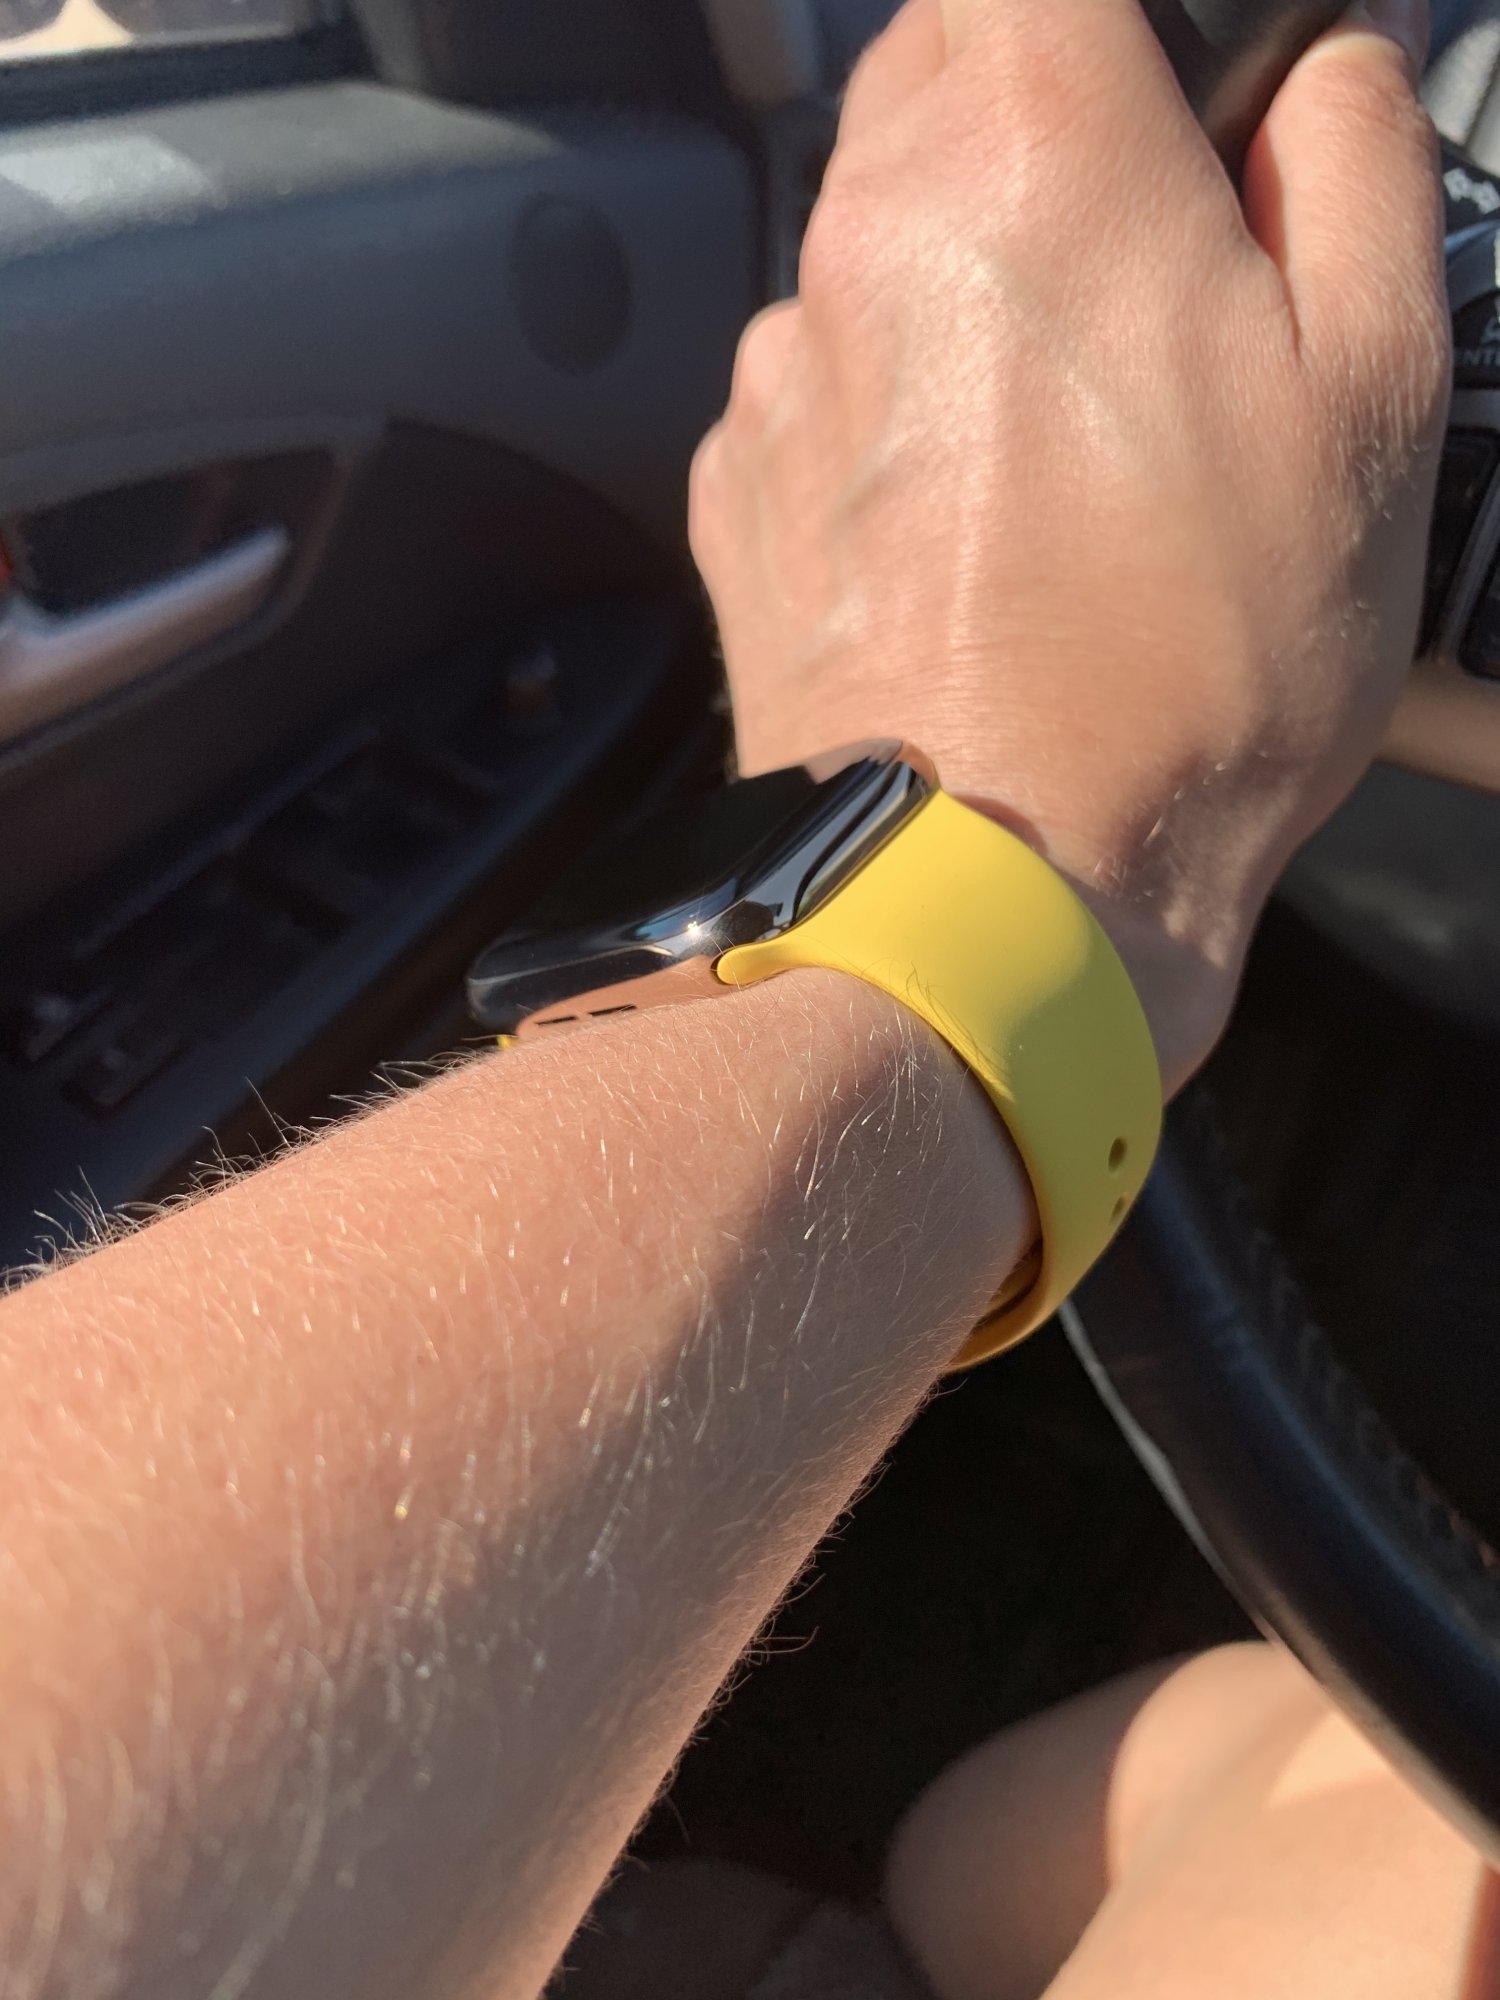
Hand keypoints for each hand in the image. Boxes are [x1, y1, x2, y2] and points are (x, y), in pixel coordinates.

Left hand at [689, 0, 1448, 1089]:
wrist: (1002, 885)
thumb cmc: (1194, 667)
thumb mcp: (1373, 395)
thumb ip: (1348, 166)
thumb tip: (1318, 73)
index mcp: (1037, 155)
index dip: (1099, 6)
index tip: (1150, 73)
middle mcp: (871, 234)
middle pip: (934, 72)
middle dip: (1039, 128)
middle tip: (1145, 274)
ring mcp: (784, 368)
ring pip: (872, 239)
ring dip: (963, 284)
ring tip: (1066, 446)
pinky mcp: (736, 489)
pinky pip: (819, 383)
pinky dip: (890, 410)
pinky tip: (972, 528)